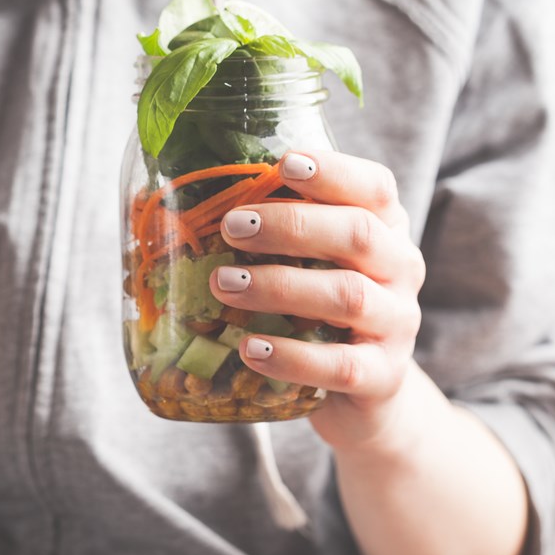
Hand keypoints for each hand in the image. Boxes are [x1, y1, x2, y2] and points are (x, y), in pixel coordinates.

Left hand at [208, 150, 425, 452]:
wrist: (364, 389)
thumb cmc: (317, 307)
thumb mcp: (303, 261)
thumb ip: (261, 229)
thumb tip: (155, 200)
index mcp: (383, 228)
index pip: (373, 188)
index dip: (333, 173)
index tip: (284, 165)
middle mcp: (399, 269)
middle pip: (359, 234)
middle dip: (291, 226)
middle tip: (232, 226)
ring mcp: (396, 324)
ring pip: (348, 297)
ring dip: (281, 287)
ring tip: (223, 285)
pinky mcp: (381, 376)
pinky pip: (340, 366)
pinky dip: (292, 357)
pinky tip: (250, 348)